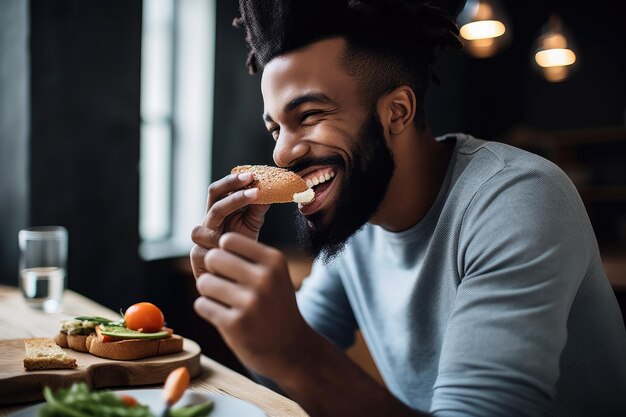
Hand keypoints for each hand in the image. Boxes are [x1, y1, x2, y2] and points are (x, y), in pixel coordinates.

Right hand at [190, 172, 269, 277]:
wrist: (236, 280)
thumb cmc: (242, 249)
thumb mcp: (253, 225)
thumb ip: (256, 208)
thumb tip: (268, 187)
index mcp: (219, 212)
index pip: (220, 190)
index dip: (234, 181)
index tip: (253, 174)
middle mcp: (208, 222)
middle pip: (213, 197)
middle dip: (232, 187)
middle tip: (252, 180)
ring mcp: (201, 240)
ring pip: (211, 216)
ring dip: (231, 205)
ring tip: (255, 198)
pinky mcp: (198, 258)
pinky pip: (206, 248)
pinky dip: (222, 243)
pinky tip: (238, 236)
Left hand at [194, 232, 312, 380]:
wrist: (292, 349)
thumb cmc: (275, 306)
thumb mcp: (273, 275)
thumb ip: (244, 257)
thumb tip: (199, 236)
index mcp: (274, 260)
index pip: (228, 240)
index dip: (223, 252)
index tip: (231, 267)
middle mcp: (264, 278)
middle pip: (213, 257)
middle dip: (212, 271)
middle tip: (224, 285)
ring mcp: (250, 302)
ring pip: (203, 282)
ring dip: (208, 292)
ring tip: (225, 301)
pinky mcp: (234, 324)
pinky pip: (202, 305)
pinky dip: (208, 310)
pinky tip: (226, 317)